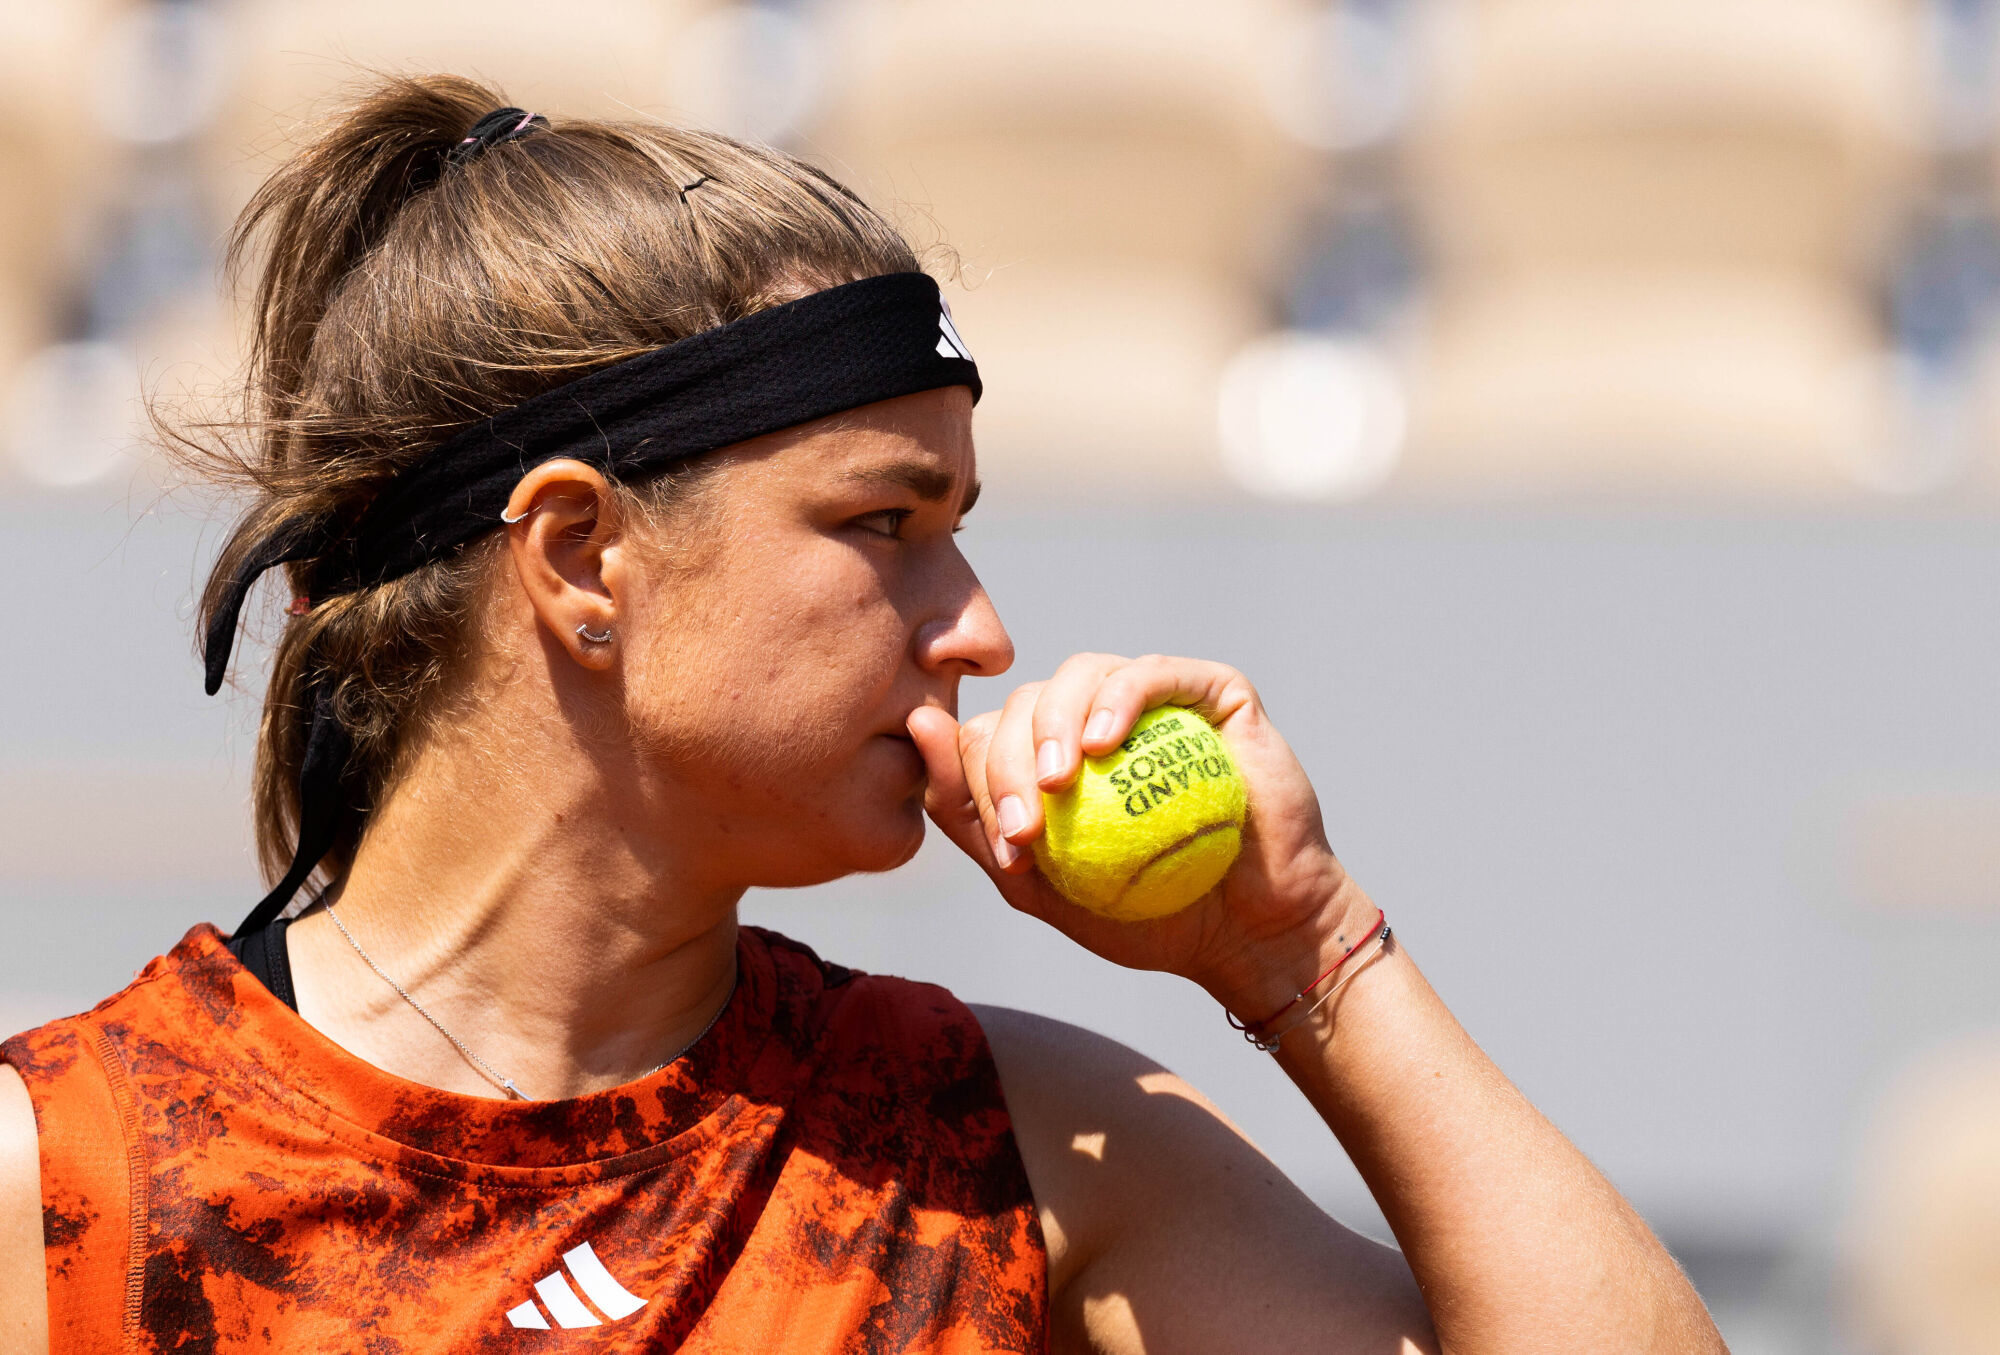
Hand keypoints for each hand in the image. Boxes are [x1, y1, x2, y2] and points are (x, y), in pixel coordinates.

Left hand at [908, 653, 1372, 1011]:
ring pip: (1082, 673)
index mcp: (1053, 753)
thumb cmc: (1147, 915)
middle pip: (1026, 701)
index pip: (989, 732)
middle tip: (1030, 826)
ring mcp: (1156, 700)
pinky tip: (1108, 742)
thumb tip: (918, 723)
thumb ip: (970, 813)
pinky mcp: (1212, 692)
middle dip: (1010, 759)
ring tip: (1060, 779)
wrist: (1251, 934)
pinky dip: (1121, 698)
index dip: (982, 778)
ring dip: (1056, 721)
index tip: (1011, 849)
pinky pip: (1153, 672)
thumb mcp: (1036, 884)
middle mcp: (1098, 716)